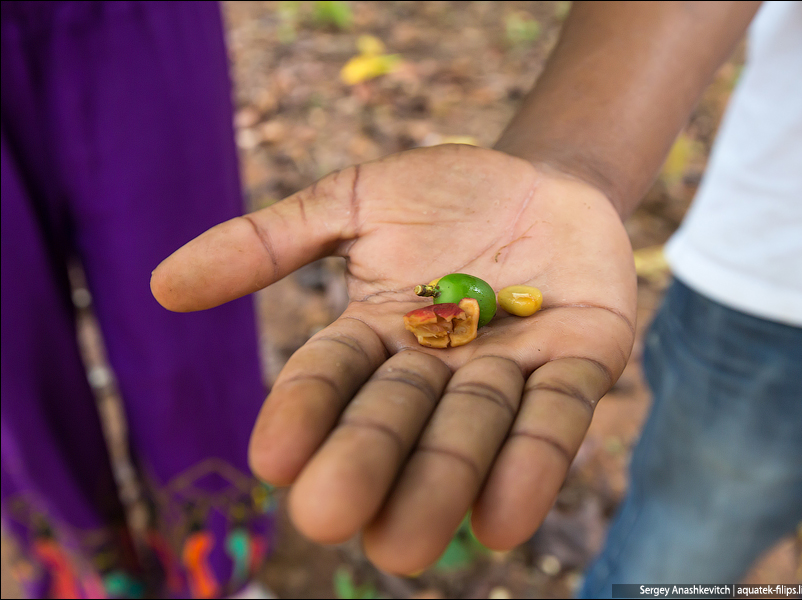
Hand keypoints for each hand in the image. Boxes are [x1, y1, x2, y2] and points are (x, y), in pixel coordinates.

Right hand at [150, 144, 636, 573]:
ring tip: (408, 544)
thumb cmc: (447, 193)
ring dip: (443, 483)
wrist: (547, 177)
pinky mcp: (581, 364)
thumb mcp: (353, 200)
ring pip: (472, 433)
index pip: (330, 378)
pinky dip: (533, 466)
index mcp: (378, 335)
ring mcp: (513, 371)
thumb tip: (161, 286)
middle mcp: (440, 369)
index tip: (270, 458)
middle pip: (397, 421)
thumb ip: (270, 239)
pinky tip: (505, 521)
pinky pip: (555, 420)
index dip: (303, 414)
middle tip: (331, 515)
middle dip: (366, 462)